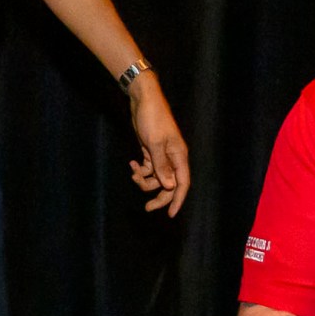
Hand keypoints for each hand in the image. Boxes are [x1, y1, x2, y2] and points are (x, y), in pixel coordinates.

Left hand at [127, 78, 189, 216]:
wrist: (143, 100)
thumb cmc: (152, 120)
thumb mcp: (155, 144)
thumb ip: (162, 166)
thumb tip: (169, 187)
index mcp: (179, 156)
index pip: (182, 184)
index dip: (177, 200)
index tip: (171, 214)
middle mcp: (173, 158)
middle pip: (170, 184)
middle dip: (159, 196)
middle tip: (147, 208)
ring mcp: (162, 154)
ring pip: (157, 177)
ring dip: (145, 180)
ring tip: (133, 174)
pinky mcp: (151, 150)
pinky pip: (148, 168)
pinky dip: (140, 169)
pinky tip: (132, 163)